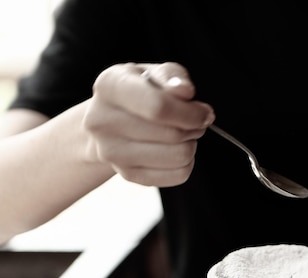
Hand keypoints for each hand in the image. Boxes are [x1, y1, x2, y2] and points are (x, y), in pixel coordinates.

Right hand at [83, 62, 214, 186]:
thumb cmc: (138, 91)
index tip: (204, 113)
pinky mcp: (128, 174)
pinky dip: (187, 163)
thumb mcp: (153, 73)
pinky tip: (175, 149)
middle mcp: (102, 121)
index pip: (158, 107)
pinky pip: (179, 175)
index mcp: (110, 87)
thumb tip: (184, 91)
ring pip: (179, 156)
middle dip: (195, 127)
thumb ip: (172, 76)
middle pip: (173, 134)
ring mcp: (112, 152)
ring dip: (191, 144)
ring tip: (183, 134)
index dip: (190, 113)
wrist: (108, 120)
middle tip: (195, 122)